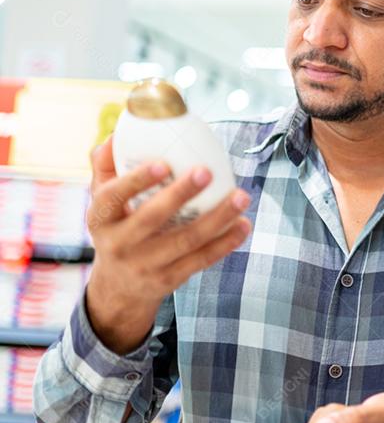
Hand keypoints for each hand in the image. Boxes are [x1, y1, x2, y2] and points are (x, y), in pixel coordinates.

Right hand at [84, 135, 251, 353]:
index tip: (163, 164)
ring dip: (217, 218)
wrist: (119, 289)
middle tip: (207, 172)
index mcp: (101, 219)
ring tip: (241, 197)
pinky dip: (225, 243)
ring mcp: (146, 265)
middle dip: (181, 195)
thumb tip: (116, 133)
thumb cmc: (117, 229)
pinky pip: (201, 260)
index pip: (113, 197)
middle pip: (152, 219)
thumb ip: (106, 167)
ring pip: (185, 241)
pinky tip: (243, 224)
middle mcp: (120, 244)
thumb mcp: (102, 203)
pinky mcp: (170, 280)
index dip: (136, 181)